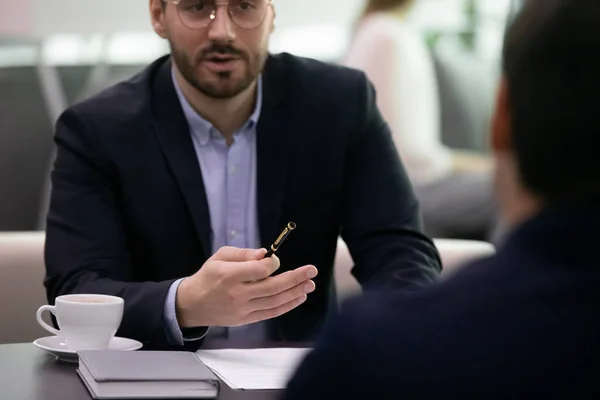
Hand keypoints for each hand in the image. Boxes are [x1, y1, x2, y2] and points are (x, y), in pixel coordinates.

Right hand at [175, 246, 317, 327]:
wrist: (192, 304)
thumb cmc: (208, 276)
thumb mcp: (220, 257)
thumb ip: (244, 254)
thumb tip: (266, 254)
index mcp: (228, 276)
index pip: (259, 270)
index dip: (272, 264)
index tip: (276, 260)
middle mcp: (237, 294)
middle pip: (272, 287)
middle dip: (295, 278)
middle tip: (311, 270)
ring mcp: (242, 309)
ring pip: (274, 301)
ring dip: (295, 292)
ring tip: (310, 283)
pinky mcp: (245, 320)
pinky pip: (270, 313)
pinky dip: (287, 306)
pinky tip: (299, 297)